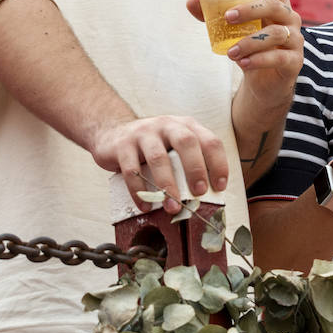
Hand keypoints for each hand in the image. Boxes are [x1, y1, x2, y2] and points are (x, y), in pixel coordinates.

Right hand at [90, 115, 229, 214]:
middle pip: (186, 142)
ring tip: (172, 206)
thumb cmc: (151, 146)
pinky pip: (132, 170)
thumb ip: (189, 162)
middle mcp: (167, 125)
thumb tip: (207, 196)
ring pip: (158, 158)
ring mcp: (143, 134)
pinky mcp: (122, 146)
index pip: (210, 140)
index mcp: (185, 126)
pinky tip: (146, 206)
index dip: (218, 164)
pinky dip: (140, 191)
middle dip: (195, 169)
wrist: (113, 132)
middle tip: (199, 193)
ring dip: (167, 185)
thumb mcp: (174, 146)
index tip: (219, 186)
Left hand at [186, 0, 302, 107]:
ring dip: (250, 41)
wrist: (265, 82)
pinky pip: (279, 57)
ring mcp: (294, 39)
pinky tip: (243, 63)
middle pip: (274, 5)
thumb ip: (213, 16)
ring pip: (275, 33)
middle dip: (250, 9)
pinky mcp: (295, 61)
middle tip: (227, 17)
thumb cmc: (250, 47)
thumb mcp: (233, 30)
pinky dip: (259, 59)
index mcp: (275, 3)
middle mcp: (289, 18)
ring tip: (231, 52)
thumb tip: (191, 2)